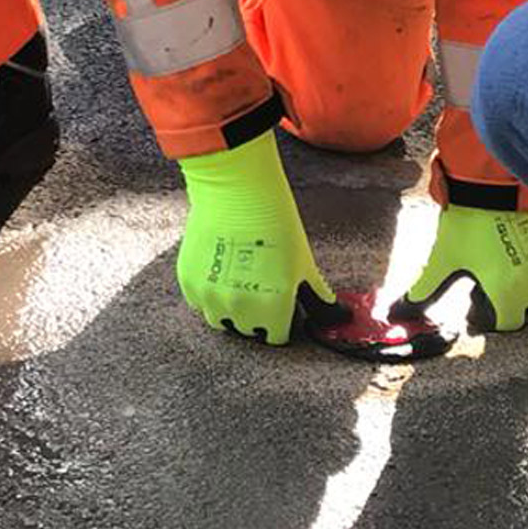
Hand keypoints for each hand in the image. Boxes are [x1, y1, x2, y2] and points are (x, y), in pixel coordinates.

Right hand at [176, 132, 341, 344]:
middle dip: (258, 317)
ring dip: (231, 310)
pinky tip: (221, 273)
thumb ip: (315, 295)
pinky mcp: (190, 283)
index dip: (282, 323)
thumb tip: (337, 315)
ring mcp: (211, 297)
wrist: (236, 191)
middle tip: (262, 291)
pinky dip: (210, 295)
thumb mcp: (303, 261)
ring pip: (221, 321)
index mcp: (273, 306)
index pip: (276, 338)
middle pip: (248, 331)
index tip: (282, 309)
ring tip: (240, 284)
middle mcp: (240, 308)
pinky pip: (200, 303)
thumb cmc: (275, 223)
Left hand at [400, 205, 527, 331]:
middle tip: (497, 289)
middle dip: (515, 307)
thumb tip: (397, 312)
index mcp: (507, 292)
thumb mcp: (445, 256)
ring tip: (522, 280)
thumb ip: (424, 290)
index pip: (508, 325)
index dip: (491, 317)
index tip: (479, 304)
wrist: (500, 177)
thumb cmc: (470, 219)